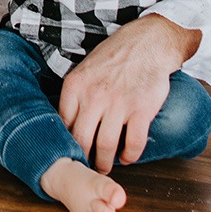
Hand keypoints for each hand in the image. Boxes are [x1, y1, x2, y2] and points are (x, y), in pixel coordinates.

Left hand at [58, 15, 202, 172]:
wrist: (147, 43)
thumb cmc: (114, 57)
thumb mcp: (85, 69)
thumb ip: (75, 94)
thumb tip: (63, 123)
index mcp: (76, 85)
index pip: (62, 123)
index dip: (64, 142)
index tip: (68, 152)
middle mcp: (94, 95)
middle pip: (82, 140)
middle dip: (83, 159)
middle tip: (85, 168)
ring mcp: (119, 104)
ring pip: (106, 147)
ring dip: (105, 163)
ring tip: (105, 167)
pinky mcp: (141, 110)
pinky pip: (134, 144)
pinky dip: (129, 156)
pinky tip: (127, 157)